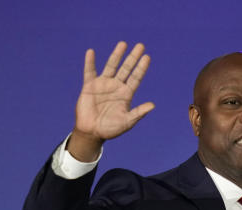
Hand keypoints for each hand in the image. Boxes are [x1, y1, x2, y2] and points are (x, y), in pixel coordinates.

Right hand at [68, 41, 154, 160]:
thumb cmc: (110, 129)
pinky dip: (90, 62)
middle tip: (140, 46)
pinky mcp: (89, 86)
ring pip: (111, 66)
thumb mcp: (127, 122)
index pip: (136, 78)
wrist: (92, 132)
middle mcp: (116, 87)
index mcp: (126, 94)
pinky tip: (91, 52)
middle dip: (132, 58)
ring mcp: (103, 85)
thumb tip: (152, 105)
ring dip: (116, 55)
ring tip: (123, 44)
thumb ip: (138, 113)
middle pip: (126, 69)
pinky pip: (89, 72)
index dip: (141, 68)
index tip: (147, 57)